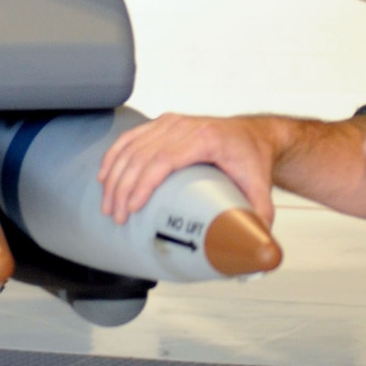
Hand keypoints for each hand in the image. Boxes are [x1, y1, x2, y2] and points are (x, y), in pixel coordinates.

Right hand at [98, 113, 282, 226]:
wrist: (253, 135)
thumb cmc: (254, 160)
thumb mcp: (260, 187)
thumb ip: (261, 215)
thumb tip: (255, 243)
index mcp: (206, 138)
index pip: (164, 159)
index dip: (144, 183)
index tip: (131, 208)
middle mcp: (185, 126)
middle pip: (143, 155)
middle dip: (124, 188)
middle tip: (117, 217)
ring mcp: (172, 122)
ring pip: (132, 147)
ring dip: (115, 176)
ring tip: (109, 206)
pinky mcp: (163, 123)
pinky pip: (132, 137)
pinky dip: (115, 155)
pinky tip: (104, 176)